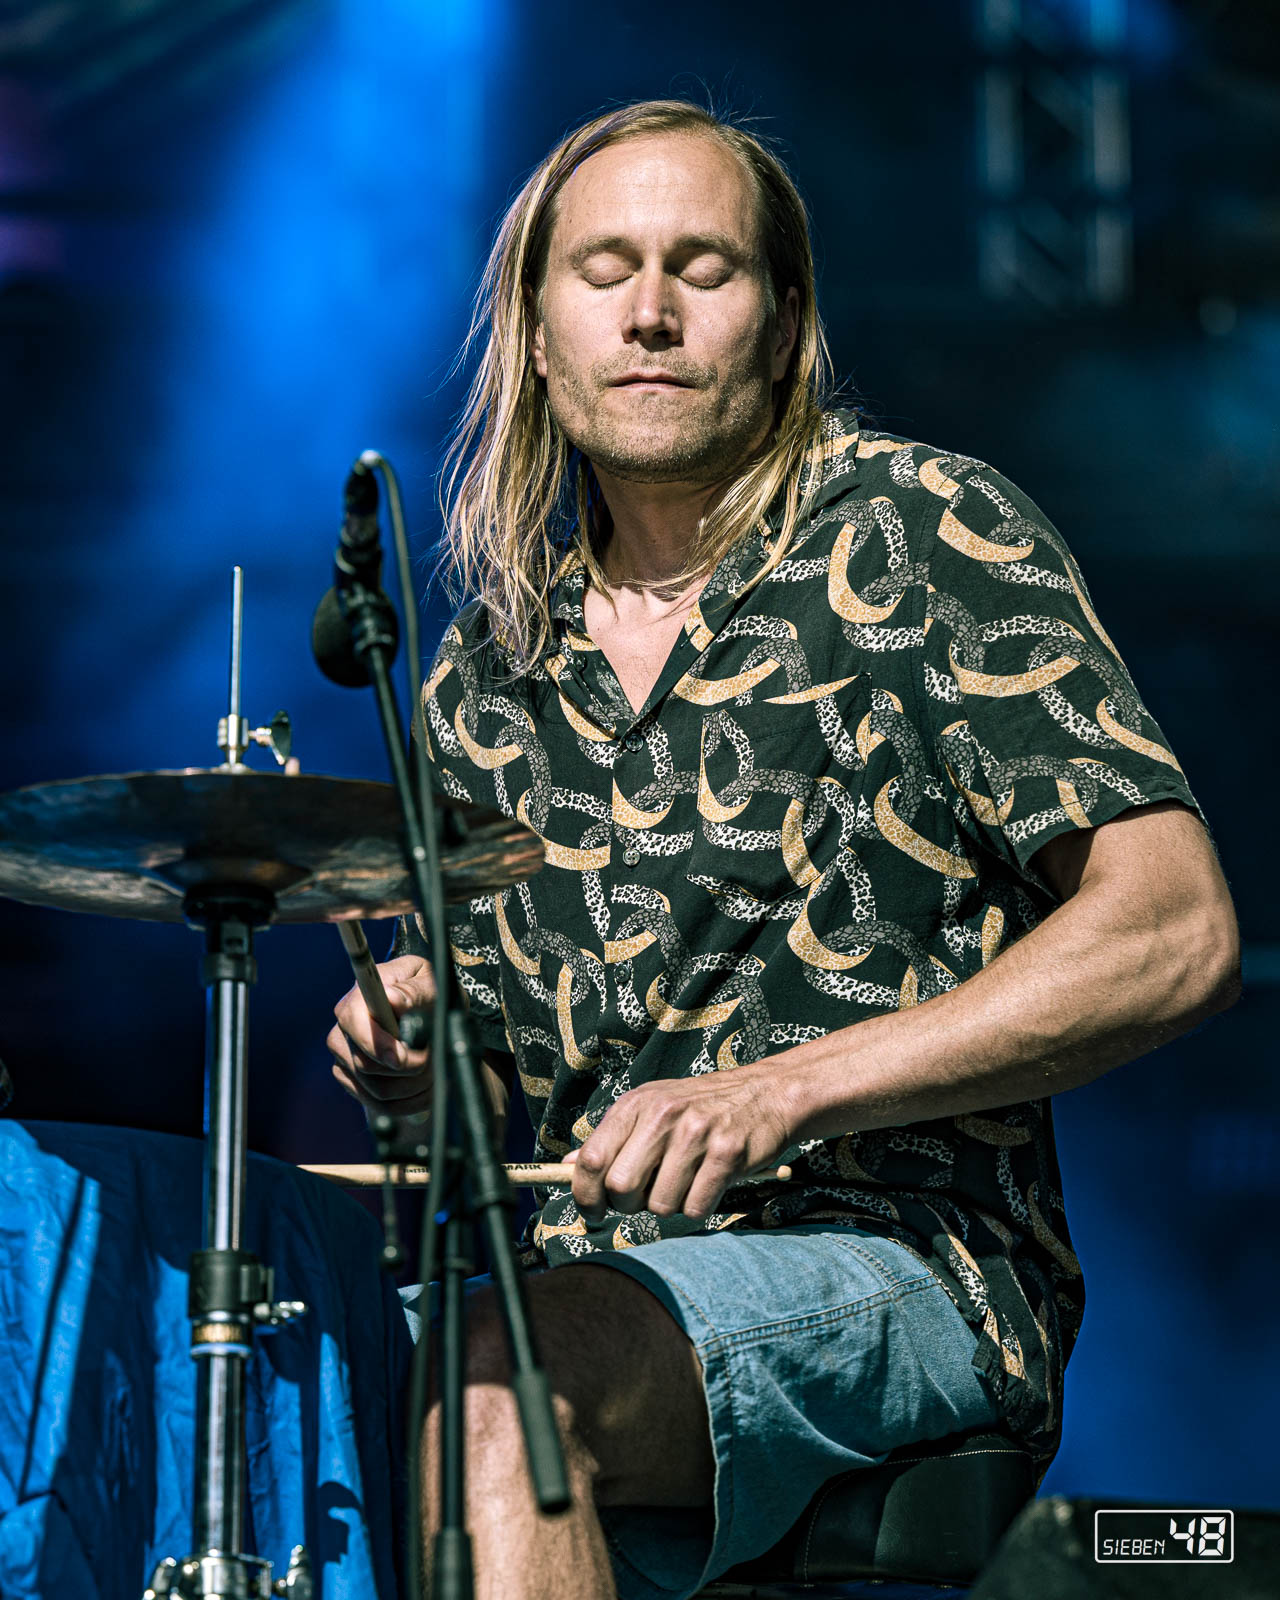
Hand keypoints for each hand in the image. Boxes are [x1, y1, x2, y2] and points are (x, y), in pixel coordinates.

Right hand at [327, 953, 434, 1117]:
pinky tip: (427, 1087)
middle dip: (409, 1070)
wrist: (430, 1010)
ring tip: (437, 1072)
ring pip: (377, 1092)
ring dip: (415, 1088)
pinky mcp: (353, 1081)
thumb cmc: (429, 991)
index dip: (380, 1047)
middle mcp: (343, 1030)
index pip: (354, 1025)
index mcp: (359, 999)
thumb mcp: (429, 984)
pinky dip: (410, 1102)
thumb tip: (392, 999)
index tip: (409, 1058)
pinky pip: (380, 1105)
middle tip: (436, 1060)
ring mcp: (345, 1058)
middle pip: (366, 1067)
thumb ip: (412, 992)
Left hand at [567, 1070, 792, 1225]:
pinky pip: (695, 1209)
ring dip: (669, 1206)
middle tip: (647, 1195)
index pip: (591, 1160)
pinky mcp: (727, 1154)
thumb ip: (611, 1138)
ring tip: (684, 1182)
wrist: (767, 1093)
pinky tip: (708, 1184)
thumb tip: (565, 1167)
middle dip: (629, 1206)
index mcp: (636, 1104)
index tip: (593, 1211)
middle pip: (621, 1189)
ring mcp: (696, 1133)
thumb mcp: (651, 1108)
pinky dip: (698, 1207)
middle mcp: (662, 1115)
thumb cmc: (701, 1107)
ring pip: (659, 1206)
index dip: (585, 1195)